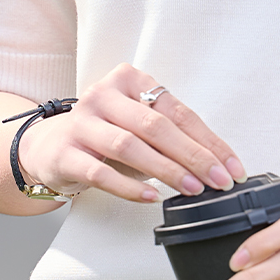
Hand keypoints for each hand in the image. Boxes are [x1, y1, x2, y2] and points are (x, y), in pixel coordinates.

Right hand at [17, 64, 245, 202]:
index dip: (208, 142)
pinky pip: (101, 172)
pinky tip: (151, 198)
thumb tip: (218, 166)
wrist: (48, 147)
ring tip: (191, 189)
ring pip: (130, 146)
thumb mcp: (140, 129)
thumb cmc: (104, 138)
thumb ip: (173, 139)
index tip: (231, 168)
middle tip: (218, 181)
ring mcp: (81, 123)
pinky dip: (129, 187)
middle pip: (156, 126)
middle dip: (193, 156)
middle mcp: (103, 95)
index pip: (177, 112)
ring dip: (166, 170)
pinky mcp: (65, 153)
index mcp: (129, 81)